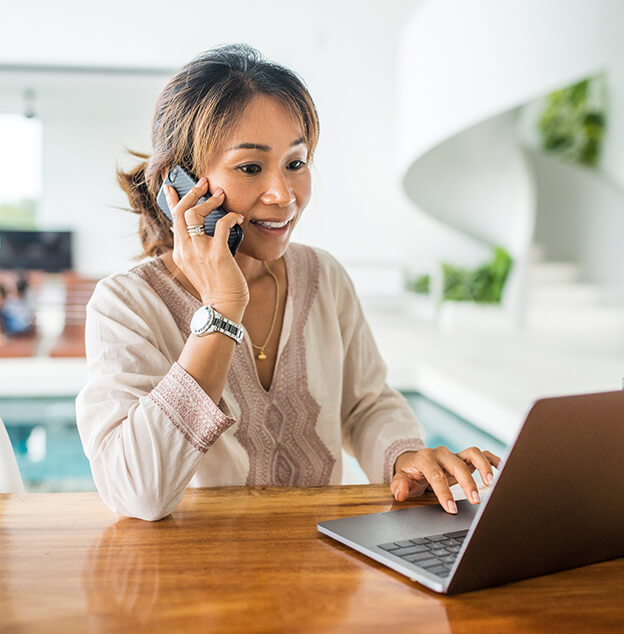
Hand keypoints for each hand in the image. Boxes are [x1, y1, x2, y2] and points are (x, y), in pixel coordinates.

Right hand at [165, 177, 248, 317]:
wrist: (224, 306)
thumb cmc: (217, 285)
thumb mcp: (198, 265)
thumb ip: (195, 247)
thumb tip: (202, 227)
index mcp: (180, 252)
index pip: (172, 220)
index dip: (172, 200)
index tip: (171, 185)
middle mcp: (185, 250)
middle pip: (180, 212)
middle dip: (191, 193)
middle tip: (204, 183)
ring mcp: (200, 252)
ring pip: (194, 214)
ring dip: (208, 201)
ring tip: (221, 196)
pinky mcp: (217, 254)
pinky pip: (222, 224)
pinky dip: (231, 216)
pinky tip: (238, 217)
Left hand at [390, 446, 501, 513]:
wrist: (414, 462)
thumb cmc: (410, 474)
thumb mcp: (401, 480)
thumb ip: (400, 486)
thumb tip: (400, 493)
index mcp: (425, 459)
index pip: (436, 476)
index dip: (444, 493)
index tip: (452, 509)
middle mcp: (441, 454)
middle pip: (457, 465)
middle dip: (467, 482)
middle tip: (475, 501)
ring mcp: (454, 454)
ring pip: (472, 453)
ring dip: (483, 467)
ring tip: (491, 483)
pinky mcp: (464, 457)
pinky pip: (480, 454)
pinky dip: (491, 459)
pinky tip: (501, 469)